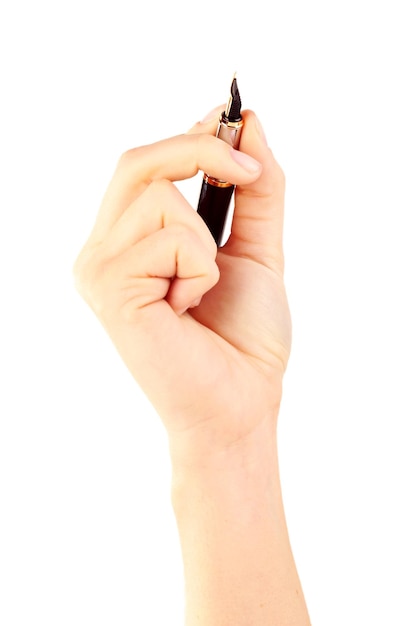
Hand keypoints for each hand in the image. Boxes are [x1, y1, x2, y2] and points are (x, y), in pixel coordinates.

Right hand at [74, 108, 289, 463]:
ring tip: (200, 292)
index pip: (143, 163)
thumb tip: (249, 121)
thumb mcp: (257, 249)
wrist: (240, 402)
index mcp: (130, 240)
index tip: (230, 121)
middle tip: (247, 173)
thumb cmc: (243, 337)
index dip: (188, 134)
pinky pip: (170, 239)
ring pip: (160, 197)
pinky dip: (200, 271)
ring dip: (206, 243)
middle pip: (137, 160)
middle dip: (201, 151)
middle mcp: (103, 250)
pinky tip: (186, 310)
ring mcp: (99, 268)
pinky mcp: (108, 289)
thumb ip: (255, 189)